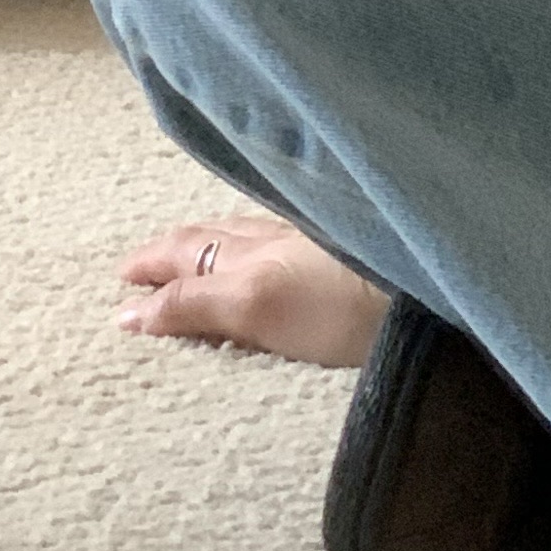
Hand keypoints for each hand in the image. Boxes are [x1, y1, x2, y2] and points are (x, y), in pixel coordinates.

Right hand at [117, 208, 391, 368]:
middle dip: (173, 249)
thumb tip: (127, 312)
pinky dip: (254, 248)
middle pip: (214, 238)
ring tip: (192, 254)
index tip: (118, 284)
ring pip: (248, 238)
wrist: (432, 293)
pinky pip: (282, 245)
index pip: (186, 254)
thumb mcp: (256, 305)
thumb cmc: (348, 303)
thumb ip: (193, 305)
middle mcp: (280, 237)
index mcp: (252, 249)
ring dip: (213, 246)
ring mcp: (315, 242)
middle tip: (139, 266)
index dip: (151, 266)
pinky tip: (266, 250)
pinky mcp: (349, 254)